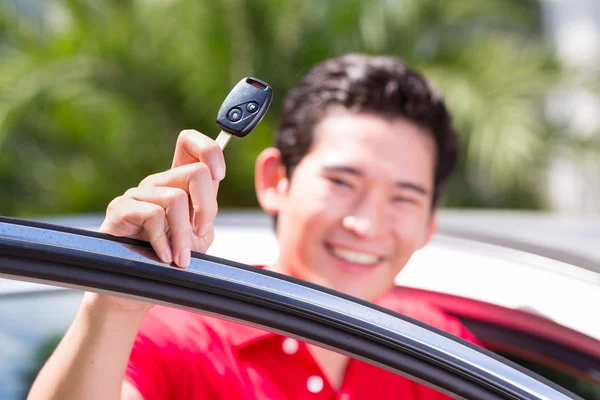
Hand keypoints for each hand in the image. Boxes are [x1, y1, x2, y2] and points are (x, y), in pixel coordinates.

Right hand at [92, 130, 224, 312]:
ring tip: (181, 258)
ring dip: (184, 236)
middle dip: (207, 209)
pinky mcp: (120, 210)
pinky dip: (164, 241)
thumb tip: (216, 176)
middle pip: (196, 172)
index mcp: (178, 183)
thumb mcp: (198, 234)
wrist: (137, 291)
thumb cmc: (170, 260)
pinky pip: (153, 215)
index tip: (219, 175)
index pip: (189, 142)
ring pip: (176, 198)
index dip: (209, 150)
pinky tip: (164, 257)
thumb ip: (208, 207)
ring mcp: (137, 194)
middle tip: (200, 235)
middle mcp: (157, 182)